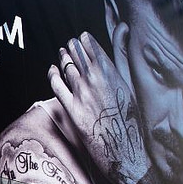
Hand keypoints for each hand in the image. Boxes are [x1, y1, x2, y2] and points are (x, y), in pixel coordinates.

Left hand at [48, 33, 153, 183]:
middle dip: (73, 48)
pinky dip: (52, 74)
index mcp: (112, 72)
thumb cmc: (130, 119)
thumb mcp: (130, 86)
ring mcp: (82, 94)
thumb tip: (122, 34)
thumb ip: (121, 62)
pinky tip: (52, 70)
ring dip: (63, 58)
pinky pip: (56, 86)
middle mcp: (95, 80)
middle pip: (77, 55)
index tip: (82, 38)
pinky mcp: (71, 109)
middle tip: (70, 44)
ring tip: (62, 53)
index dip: (85, 41)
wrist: (124, 148)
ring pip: (67, 68)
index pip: (93, 48)